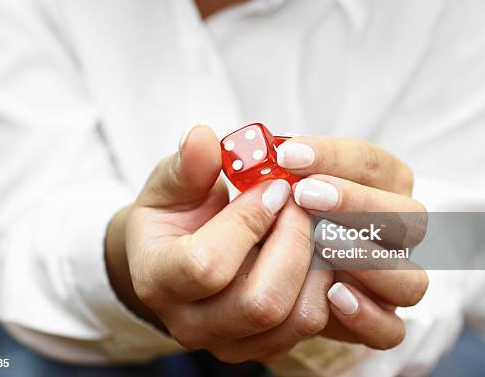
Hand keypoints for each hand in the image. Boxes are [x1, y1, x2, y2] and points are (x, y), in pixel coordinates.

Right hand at [105, 126, 332, 362]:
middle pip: (261, 303)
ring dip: (317, 262)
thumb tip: (203, 137)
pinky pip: (311, 323)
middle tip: (302, 202)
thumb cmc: (174, 215)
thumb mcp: (172, 184)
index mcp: (157, 279)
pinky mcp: (263, 346)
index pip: (207, 265)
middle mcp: (191, 324)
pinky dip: (326, 282)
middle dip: (294, 242)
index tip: (274, 186)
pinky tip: (317, 247)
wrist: (177, 257)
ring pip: (296, 318)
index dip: (249, 221)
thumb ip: (188, 165)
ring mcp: (229, 343)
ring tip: (314, 222)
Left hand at [277, 136, 428, 348]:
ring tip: (324, 242)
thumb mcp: (263, 189)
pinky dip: (368, 316)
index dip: (334, 156)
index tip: (287, 155)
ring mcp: (393, 280)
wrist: (270, 263)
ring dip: (369, 259)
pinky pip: (392, 331)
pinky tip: (333, 296)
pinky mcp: (380, 322)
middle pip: (408, 216)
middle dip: (356, 202)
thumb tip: (234, 146)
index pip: (372, 163)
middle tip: (305, 195)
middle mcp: (398, 232)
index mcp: (381, 186)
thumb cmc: (270, 216)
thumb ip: (260, 169)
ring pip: (411, 279)